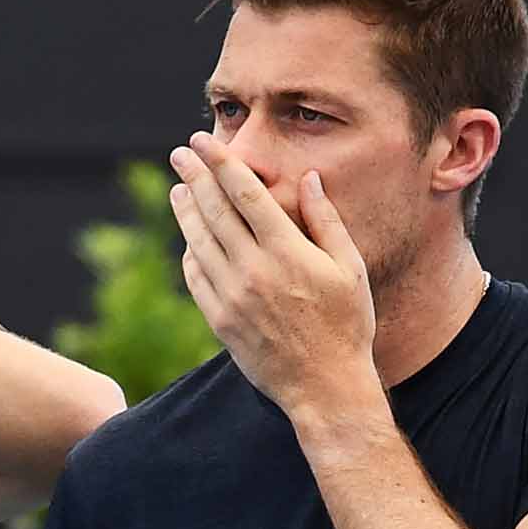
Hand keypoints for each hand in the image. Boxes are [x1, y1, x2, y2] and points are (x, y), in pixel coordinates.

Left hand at [167, 132, 378, 413]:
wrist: (324, 386)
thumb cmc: (346, 325)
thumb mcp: (349, 268)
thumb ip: (326, 220)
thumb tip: (308, 178)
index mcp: (287, 252)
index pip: (244, 194)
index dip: (221, 163)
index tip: (203, 142)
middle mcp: (253, 270)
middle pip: (214, 211)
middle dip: (195, 176)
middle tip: (181, 154)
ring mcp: (232, 297)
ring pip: (199, 241)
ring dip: (186, 211)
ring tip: (179, 188)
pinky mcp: (219, 320)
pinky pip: (196, 276)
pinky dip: (190, 252)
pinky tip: (190, 238)